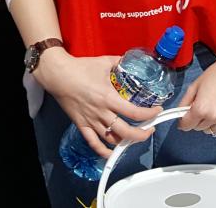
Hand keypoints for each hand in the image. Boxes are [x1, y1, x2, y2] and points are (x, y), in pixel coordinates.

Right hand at [35, 50, 158, 157]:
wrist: (58, 74)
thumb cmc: (81, 67)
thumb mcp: (105, 62)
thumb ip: (121, 62)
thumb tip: (133, 61)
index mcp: (108, 97)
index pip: (134, 112)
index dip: (149, 114)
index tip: (157, 111)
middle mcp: (101, 112)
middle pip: (125, 131)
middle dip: (142, 134)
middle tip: (151, 129)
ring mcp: (90, 120)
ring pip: (111, 139)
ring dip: (125, 142)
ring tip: (135, 137)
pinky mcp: (81, 124)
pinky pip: (92, 143)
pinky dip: (103, 151)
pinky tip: (112, 154)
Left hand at [177, 52, 215, 136]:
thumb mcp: (195, 85)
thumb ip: (184, 102)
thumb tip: (180, 114)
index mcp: (200, 108)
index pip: (186, 126)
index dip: (183, 121)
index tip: (185, 118)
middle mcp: (213, 117)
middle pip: (197, 128)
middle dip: (196, 120)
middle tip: (202, 107)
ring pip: (210, 131)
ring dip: (208, 123)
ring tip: (213, 108)